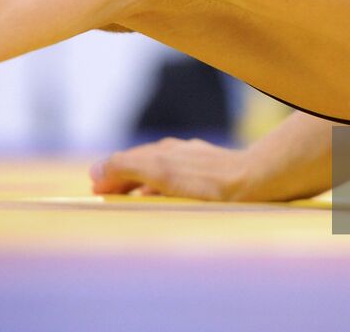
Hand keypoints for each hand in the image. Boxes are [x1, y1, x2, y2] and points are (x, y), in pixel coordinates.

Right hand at [90, 137, 248, 200]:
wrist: (254, 181)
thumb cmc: (206, 181)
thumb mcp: (158, 171)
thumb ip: (125, 167)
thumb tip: (96, 171)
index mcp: (162, 152)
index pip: (126, 161)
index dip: (109, 174)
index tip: (97, 188)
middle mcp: (177, 153)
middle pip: (142, 163)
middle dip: (123, 177)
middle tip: (107, 193)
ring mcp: (195, 162)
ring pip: (161, 169)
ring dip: (142, 181)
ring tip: (132, 196)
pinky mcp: (212, 173)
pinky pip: (180, 177)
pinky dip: (164, 185)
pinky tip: (169, 196)